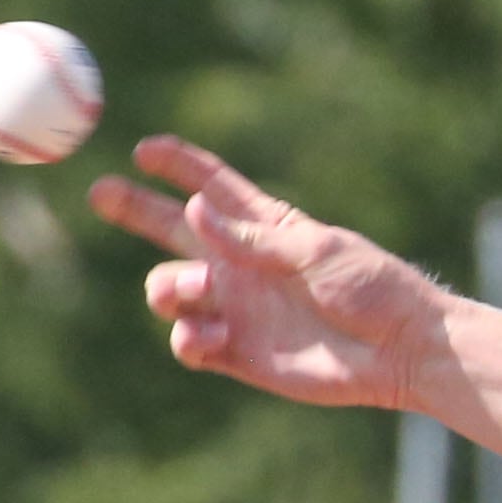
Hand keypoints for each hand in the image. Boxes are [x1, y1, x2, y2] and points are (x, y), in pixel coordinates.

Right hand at [88, 136, 441, 410]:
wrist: (400, 351)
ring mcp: (235, 308)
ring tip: (200, 290)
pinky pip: (188, 342)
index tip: (145, 149)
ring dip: (170, 287)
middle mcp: (241, 264)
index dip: (178, 165)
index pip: (213, 185)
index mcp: (265, 227)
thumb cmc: (372, 290)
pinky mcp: (237, 353)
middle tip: (102, 193)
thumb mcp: (316, 251)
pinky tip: (213, 337)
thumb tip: (195, 208)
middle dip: (134, 208)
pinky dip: (189, 339)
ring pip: (168, 290)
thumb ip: (253, 237)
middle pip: (171, 228)